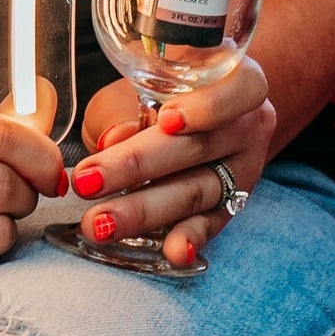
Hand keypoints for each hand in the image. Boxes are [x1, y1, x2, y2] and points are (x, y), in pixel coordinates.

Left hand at [68, 61, 278, 269]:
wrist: (209, 113)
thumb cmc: (166, 91)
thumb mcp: (143, 85)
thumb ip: (127, 109)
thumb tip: (111, 140)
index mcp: (239, 82)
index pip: (241, 89)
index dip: (208, 106)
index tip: (167, 120)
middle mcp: (248, 127)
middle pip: (198, 147)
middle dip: (137, 166)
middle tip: (86, 182)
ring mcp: (242, 171)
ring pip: (195, 191)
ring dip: (143, 210)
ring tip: (99, 223)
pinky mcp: (231, 207)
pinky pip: (209, 224)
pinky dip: (188, 238)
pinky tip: (171, 252)